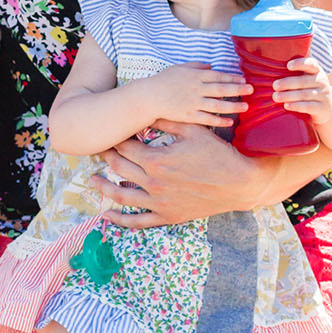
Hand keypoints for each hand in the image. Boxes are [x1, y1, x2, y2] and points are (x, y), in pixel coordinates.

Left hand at [93, 121, 274, 227]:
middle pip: (120, 168)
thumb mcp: (193, 130)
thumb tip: (148, 111)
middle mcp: (153, 183)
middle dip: (107, 157)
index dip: (117, 138)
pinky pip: (137, 222)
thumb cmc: (218, 154)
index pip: (126, 147)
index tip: (111, 132)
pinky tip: (106, 216)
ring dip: (104, 187)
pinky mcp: (167, 217)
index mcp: (157, 160)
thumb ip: (167, 121)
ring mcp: (158, 203)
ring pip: (121, 196)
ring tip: (92, 180)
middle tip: (99, 150)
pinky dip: (119, 220)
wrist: (239, 183)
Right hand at [136, 65, 249, 128]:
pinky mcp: (189, 116)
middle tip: (251, 90)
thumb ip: (196, 66)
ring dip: (233, 106)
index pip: (218, 76)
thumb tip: (210, 65)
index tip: (243, 79)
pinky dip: (219, 120)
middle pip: (221, 89)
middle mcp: (196, 89)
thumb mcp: (179, 68)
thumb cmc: (163, 81)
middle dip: (238, 89)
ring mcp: (193, 103)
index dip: (232, 77)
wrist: (149, 97)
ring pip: (217, 105)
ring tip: (246, 106)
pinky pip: (207, 119)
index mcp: (195, 76)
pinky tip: (230, 121)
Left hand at [271, 57, 331, 125]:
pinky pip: (308, 106)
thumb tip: (280, 52)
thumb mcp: (308, 76)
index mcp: (317, 70)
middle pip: (303, 81)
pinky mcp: (322, 108)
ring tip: (275, 97)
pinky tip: (286, 106)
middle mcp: (321, 81)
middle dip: (287, 83)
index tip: (288, 66)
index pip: (311, 64)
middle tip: (275, 85)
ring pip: (304, 94)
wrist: (328, 105)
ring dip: (288, 95)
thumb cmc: (311, 87)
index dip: (300, 63)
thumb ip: (297, 67)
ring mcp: (323, 95)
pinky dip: (296, 106)